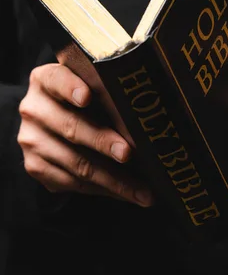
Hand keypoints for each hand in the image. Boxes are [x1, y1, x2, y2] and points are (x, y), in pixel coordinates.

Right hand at [17, 63, 152, 205]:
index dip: (71, 88)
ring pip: (76, 163)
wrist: (54, 120)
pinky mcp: (36, 167)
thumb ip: (109, 87)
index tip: (87, 97)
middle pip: (72, 127)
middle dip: (103, 143)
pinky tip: (127, 193)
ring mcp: (32, 140)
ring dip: (113, 180)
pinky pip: (73, 183)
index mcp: (46, 80)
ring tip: (143, 191)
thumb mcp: (91, 84)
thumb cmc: (87, 97)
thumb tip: (148, 104)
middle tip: (129, 154)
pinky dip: (104, 190)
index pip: (57, 80)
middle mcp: (34, 109)